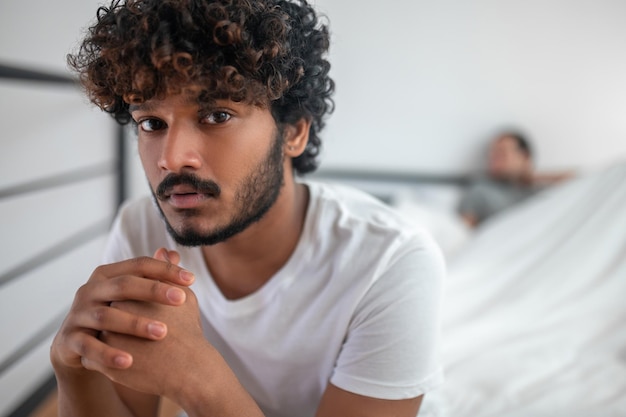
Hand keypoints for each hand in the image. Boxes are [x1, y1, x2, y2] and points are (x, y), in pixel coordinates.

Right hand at [50, 248, 194, 374]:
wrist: (78, 346)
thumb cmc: (115, 314)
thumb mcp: (131, 296)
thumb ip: (151, 276)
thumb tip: (172, 252)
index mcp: (107, 275)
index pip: (138, 265)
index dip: (165, 270)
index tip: (192, 279)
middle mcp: (89, 290)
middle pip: (123, 285)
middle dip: (154, 291)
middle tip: (182, 299)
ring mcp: (77, 314)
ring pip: (107, 316)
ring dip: (136, 324)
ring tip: (163, 332)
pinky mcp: (69, 340)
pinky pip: (89, 347)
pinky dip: (108, 354)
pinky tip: (130, 361)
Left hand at [97, 281, 211, 397]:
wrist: (188, 369)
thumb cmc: (188, 330)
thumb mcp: (182, 296)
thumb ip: (167, 273)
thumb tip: (163, 252)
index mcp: (127, 297)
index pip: (119, 292)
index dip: (132, 300)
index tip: (146, 308)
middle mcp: (111, 316)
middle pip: (106, 312)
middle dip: (116, 316)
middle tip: (137, 325)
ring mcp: (105, 340)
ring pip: (99, 334)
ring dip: (107, 336)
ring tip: (128, 342)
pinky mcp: (103, 365)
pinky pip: (96, 358)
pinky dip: (106, 357)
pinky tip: (123, 358)